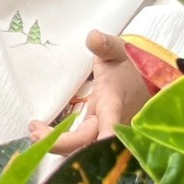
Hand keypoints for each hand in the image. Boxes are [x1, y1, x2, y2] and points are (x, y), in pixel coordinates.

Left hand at [32, 29, 149, 151]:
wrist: (149, 77)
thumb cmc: (132, 63)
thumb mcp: (119, 50)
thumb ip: (105, 45)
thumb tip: (92, 36)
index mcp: (114, 103)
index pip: (110, 124)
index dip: (104, 137)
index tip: (95, 147)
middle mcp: (110, 121)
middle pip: (88, 143)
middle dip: (61, 143)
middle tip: (34, 132)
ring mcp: (104, 128)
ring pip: (83, 146)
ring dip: (58, 144)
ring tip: (34, 131)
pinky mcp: (99, 129)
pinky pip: (81, 142)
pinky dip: (63, 142)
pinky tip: (43, 133)